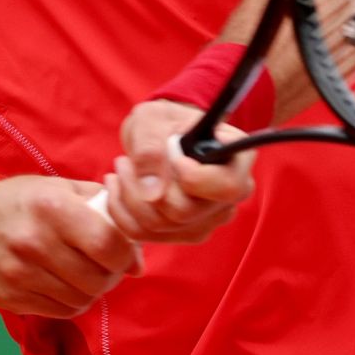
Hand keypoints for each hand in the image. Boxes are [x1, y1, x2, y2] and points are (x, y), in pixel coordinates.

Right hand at [0, 176, 142, 317]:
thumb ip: (104, 210)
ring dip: (93, 290)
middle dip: (111, 275)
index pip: (106, 243)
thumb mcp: (59, 188)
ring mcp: (19, 273)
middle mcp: (33, 241)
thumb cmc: (22, 203)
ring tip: (85, 273)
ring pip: (82, 299)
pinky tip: (66, 284)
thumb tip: (137, 258)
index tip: (125, 254)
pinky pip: (62, 311)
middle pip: (97, 277)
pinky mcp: (11, 298)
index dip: (125, 254)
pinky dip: (73, 302)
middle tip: (107, 266)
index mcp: (51, 206)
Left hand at [102, 100, 255, 243]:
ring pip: (161, 226)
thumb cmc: (162, 122)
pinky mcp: (183, 233)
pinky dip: (121, 212)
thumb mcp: (152, 119)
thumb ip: (151, 148)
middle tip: (123, 161)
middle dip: (144, 187)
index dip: (195, 178)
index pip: (228, 187)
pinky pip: (145, 234)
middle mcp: (228, 197)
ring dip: (128, 197)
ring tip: (120, 168)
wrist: (158, 136)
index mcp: (237, 160)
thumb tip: (153, 192)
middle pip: (185, 212)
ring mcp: (207, 219)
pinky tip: (117, 187)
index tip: (174, 158)